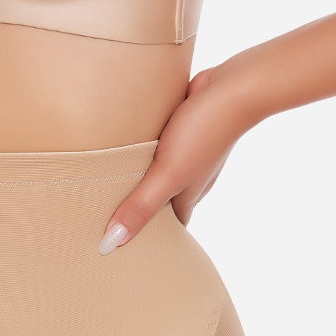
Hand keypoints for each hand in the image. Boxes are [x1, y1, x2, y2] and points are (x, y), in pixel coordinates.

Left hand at [96, 62, 258, 253]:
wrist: (230, 87)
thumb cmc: (203, 134)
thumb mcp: (167, 175)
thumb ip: (140, 207)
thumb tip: (111, 244)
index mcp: (187, 196)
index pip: (167, 228)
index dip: (148, 238)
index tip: (123, 247)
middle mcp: (188, 177)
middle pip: (161, 201)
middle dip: (139, 209)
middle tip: (105, 217)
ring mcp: (186, 152)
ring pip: (157, 172)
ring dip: (138, 176)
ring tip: (104, 181)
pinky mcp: (180, 128)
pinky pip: (157, 146)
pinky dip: (143, 150)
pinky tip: (126, 144)